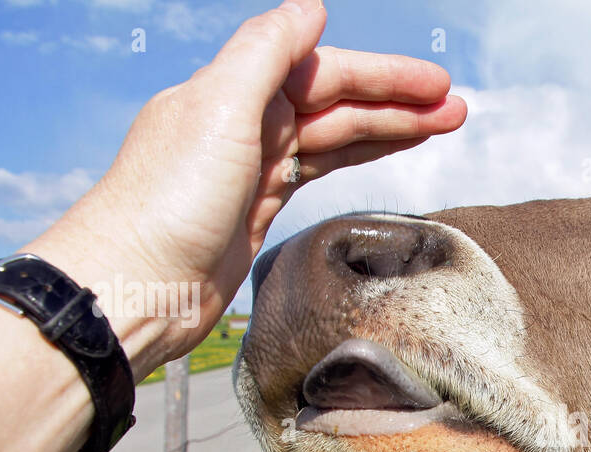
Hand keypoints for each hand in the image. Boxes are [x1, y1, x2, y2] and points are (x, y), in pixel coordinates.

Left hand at [22, 0, 465, 379]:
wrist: (136, 285)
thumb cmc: (168, 201)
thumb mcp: (218, 107)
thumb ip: (265, 52)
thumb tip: (311, 7)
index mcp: (234, 90)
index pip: (325, 71)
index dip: (384, 77)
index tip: (436, 86)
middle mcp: (244, 122)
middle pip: (336, 103)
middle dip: (398, 103)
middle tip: (455, 110)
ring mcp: (251, 167)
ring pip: (334, 137)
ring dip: (386, 130)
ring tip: (439, 129)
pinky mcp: (256, 210)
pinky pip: (318, 171)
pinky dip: (354, 158)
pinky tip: (379, 152)